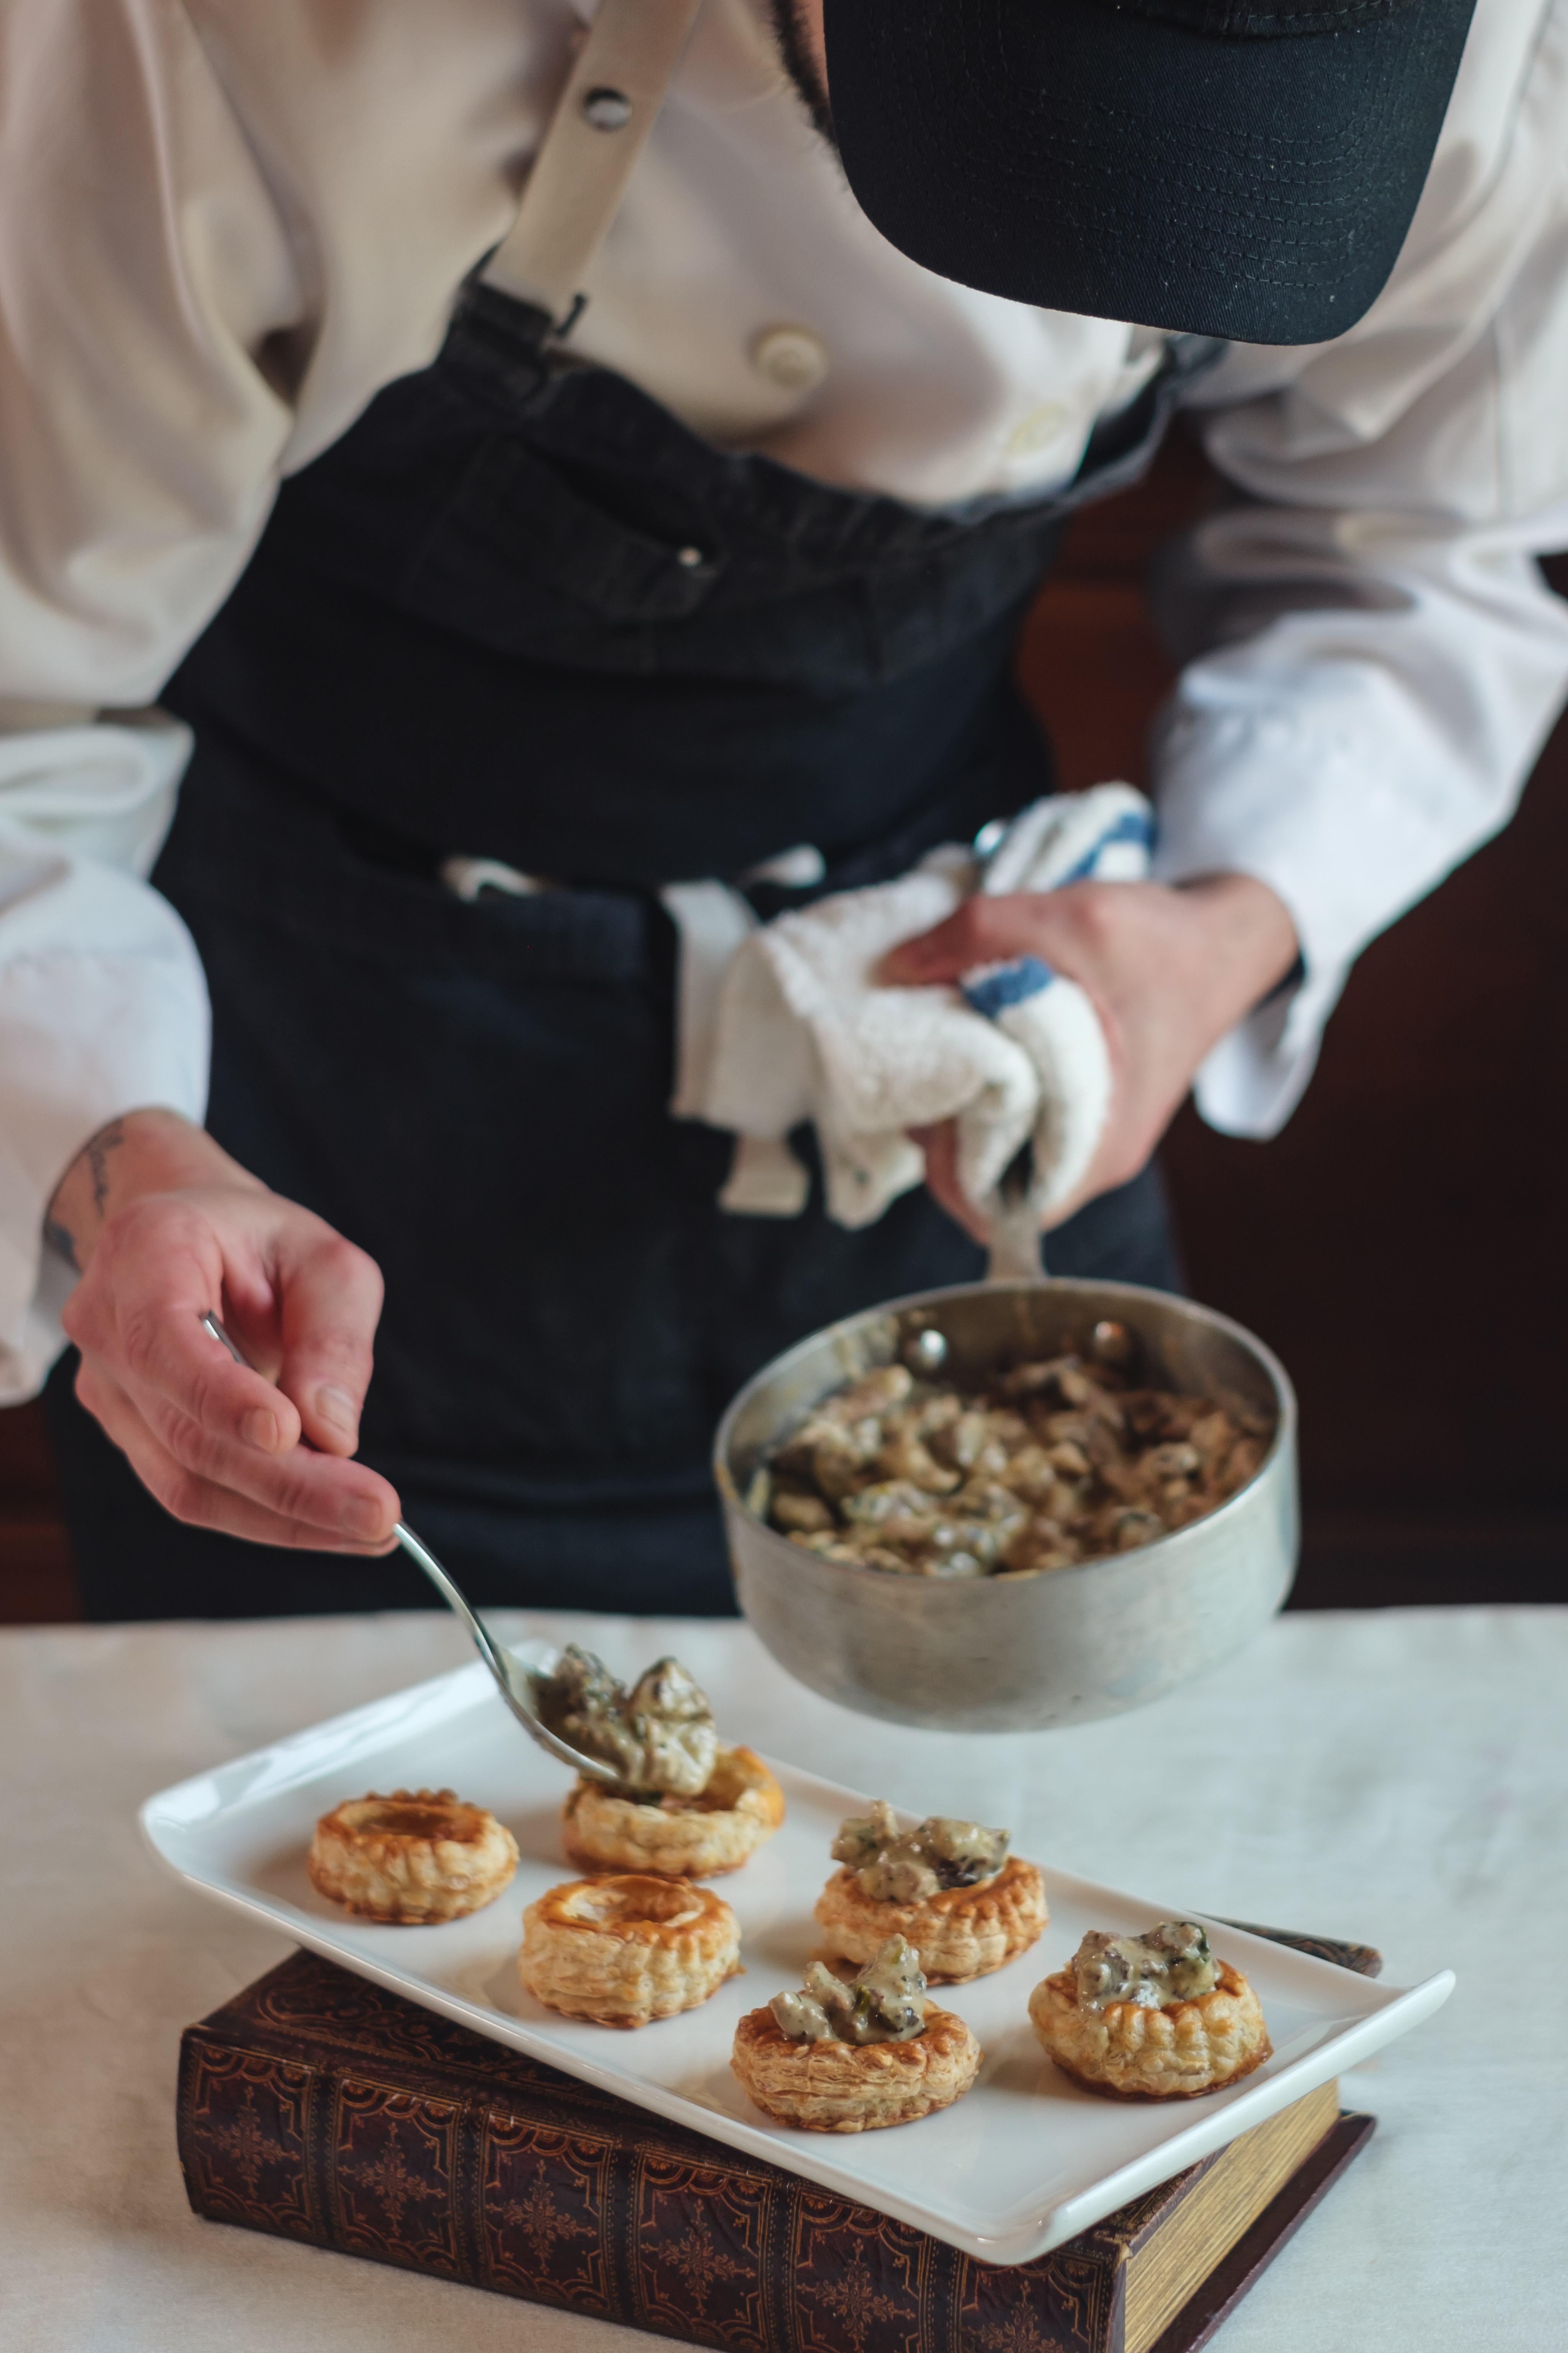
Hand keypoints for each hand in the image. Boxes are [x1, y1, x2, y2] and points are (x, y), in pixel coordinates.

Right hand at [48, 1108, 400, 1550]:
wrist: (199, 1237)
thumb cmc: (266, 1242)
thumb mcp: (326, 1261)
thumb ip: (333, 1336)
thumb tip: (333, 1434)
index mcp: (145, 1249)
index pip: (162, 1339)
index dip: (219, 1396)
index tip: (288, 1435)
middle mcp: (105, 1321)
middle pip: (186, 1430)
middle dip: (286, 1483)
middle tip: (376, 1514)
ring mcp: (107, 1385)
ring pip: (186, 1479)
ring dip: (282, 1515)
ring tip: (367, 1525)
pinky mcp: (129, 1431)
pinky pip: (191, 1490)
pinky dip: (264, 1514)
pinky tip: (328, 1519)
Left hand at [882, 873, 1298, 1237]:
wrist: (1224, 941)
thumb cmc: (1163, 943)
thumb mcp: (1070, 917)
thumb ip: (979, 934)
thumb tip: (898, 964)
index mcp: (1097, 1144)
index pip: (994, 1211)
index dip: (943, 1169)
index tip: (927, 1105)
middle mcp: (1091, 1154)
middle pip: (985, 1179)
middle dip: (941, 1126)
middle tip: (923, 1064)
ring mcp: (1087, 1133)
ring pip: (997, 1146)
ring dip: (960, 1100)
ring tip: (944, 1045)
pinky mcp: (1082, 1106)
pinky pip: (1017, 1117)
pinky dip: (986, 1085)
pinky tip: (974, 1037)